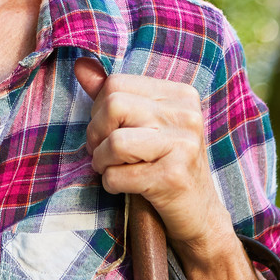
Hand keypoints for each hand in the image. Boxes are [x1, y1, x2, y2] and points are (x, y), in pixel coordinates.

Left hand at [74, 58, 233, 252]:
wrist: (199, 214)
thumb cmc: (165, 165)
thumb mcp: (144, 125)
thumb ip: (113, 95)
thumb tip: (81, 66)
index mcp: (181, 95)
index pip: (117, 83)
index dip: (99, 110)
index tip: (107, 132)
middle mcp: (186, 115)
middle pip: (114, 106)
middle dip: (96, 134)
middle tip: (103, 153)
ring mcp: (184, 146)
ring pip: (114, 141)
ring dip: (102, 162)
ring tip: (113, 169)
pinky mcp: (173, 177)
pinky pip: (118, 175)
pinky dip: (111, 184)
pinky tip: (126, 187)